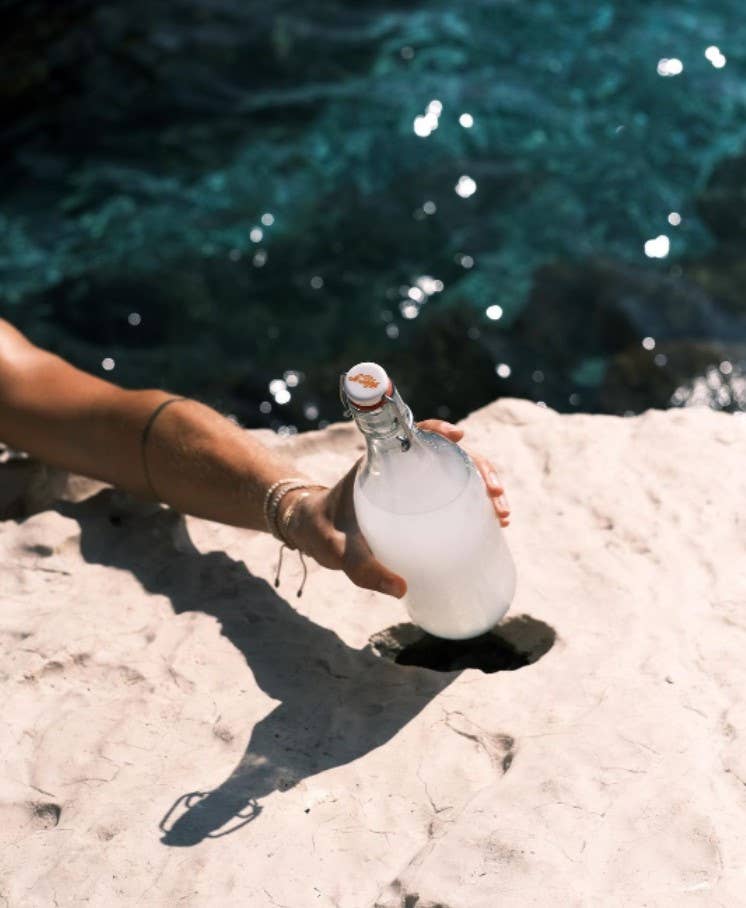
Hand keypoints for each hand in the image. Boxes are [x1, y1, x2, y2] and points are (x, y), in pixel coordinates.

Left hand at [281, 420, 510, 598]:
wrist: (315, 535)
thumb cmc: (323, 533)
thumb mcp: (337, 550)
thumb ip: (362, 569)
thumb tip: (402, 588)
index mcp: (378, 462)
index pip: (412, 433)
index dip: (437, 431)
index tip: (459, 437)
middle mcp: (400, 467)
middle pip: (448, 455)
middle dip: (479, 469)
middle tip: (497, 497)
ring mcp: (413, 484)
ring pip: (457, 474)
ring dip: (485, 487)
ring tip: (502, 515)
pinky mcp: (421, 503)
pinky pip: (453, 494)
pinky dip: (476, 503)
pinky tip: (495, 523)